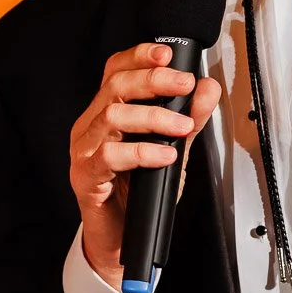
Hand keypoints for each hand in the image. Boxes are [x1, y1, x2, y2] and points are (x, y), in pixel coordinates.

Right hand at [69, 43, 220, 288]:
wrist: (121, 239)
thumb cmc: (139, 191)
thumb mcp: (173, 149)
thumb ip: (190, 118)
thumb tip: (207, 88)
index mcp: (107, 112)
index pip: (116, 70)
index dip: (140, 56)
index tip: (168, 53)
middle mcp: (91, 126)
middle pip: (116, 87)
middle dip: (154, 81)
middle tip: (184, 85)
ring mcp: (84, 150)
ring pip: (112, 116)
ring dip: (153, 117)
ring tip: (182, 128)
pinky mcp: (85, 177)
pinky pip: (110, 155)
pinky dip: (142, 152)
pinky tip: (164, 156)